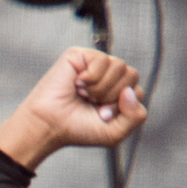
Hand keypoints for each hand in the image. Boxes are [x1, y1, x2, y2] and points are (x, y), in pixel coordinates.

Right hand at [0, 45, 147, 169]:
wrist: (49, 125)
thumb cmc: (77, 129)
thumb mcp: (115, 132)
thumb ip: (135, 116)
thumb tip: (131, 90)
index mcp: (117, 92)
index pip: (137, 92)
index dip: (122, 107)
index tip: (101, 116)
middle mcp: (108, 76)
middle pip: (132, 75)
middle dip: (112, 96)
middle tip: (92, 104)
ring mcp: (95, 64)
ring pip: (120, 66)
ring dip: (101, 88)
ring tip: (84, 94)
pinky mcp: (81, 55)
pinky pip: (102, 60)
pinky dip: (91, 77)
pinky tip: (78, 83)